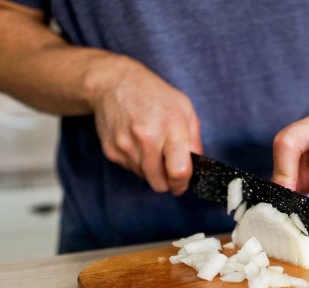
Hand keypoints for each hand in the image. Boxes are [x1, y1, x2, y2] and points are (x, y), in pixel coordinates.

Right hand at [89, 57, 201, 194]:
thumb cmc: (154, 95)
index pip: (179, 171)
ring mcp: (126, 146)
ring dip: (151, 169)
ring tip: (151, 145)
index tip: (182, 184)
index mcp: (171, 127)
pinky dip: (137, 162)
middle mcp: (146, 138)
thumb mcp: (185, 109)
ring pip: (145, 178)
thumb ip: (194, 141)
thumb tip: (197, 169)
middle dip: (167, 180)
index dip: (182, 184)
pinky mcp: (111, 151)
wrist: (114, 83)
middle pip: (159, 183)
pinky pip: (131, 170)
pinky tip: (137, 143)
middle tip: (168, 166)